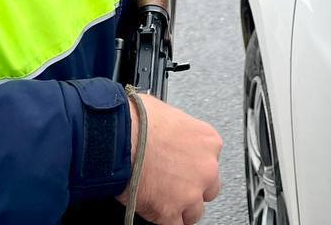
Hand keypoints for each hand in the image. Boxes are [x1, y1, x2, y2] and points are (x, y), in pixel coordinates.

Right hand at [119, 93, 221, 224]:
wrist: (119, 138)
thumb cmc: (137, 121)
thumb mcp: (170, 116)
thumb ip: (180, 133)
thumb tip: (171, 136)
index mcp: (208, 141)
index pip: (210, 161)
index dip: (194, 167)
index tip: (183, 167)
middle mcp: (206, 168)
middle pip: (208, 188)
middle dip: (193, 188)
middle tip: (175, 185)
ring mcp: (191, 193)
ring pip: (194, 211)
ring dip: (180, 207)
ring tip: (162, 199)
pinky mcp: (170, 212)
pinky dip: (165, 219)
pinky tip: (155, 209)